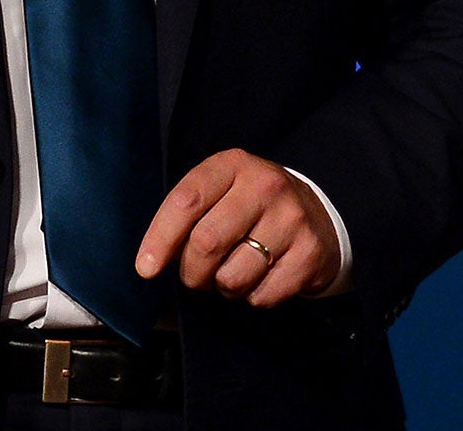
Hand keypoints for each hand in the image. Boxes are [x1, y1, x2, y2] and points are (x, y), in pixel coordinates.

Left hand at [134, 149, 342, 307]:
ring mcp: (291, 218)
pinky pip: (261, 296)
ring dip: (222, 286)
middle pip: (206, 243)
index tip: (145, 268)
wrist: (317, 217)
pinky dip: (251, 297)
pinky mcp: (309, 253)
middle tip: (195, 275)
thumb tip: (151, 262)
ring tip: (232, 272)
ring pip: (232, 277)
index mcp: (233, 165)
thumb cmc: (249, 207)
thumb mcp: (220, 193)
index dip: (160, 238)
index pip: (187, 201)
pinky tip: (260, 277)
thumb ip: (187, 216)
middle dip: (191, 271)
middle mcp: (264, 186)